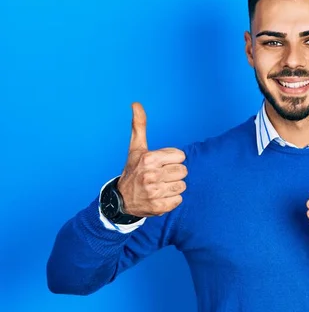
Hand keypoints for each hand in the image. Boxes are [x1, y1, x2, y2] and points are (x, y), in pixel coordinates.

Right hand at [116, 102, 187, 216]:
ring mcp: (155, 193)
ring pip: (183, 186)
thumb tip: (136, 103)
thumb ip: (139, 126)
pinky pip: (179, 200)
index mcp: (148, 159)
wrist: (121, 200)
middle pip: (183, 171)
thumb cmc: (132, 170)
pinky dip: (172, 200)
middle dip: (174, 173)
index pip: (180, 156)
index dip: (172, 159)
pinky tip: (160, 197)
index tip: (160, 164)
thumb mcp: (136, 148)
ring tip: (160, 186)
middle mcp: (150, 176)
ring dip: (173, 187)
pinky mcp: (159, 207)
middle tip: (160, 176)